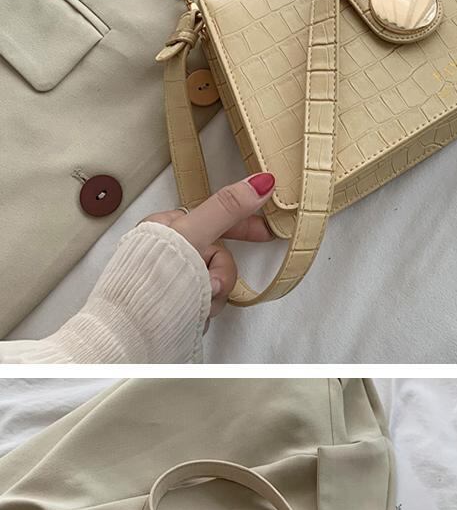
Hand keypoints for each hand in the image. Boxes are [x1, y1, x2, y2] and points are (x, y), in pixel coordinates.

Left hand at [147, 179, 276, 312]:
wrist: (135, 328)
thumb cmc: (154, 276)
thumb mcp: (193, 233)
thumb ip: (226, 208)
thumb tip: (261, 181)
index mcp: (168, 227)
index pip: (215, 218)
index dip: (244, 225)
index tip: (267, 234)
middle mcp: (171, 252)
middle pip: (218, 256)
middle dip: (222, 274)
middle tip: (216, 286)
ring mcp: (175, 280)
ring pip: (215, 281)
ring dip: (213, 295)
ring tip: (197, 303)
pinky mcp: (179, 305)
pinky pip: (206, 302)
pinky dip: (204, 310)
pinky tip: (190, 315)